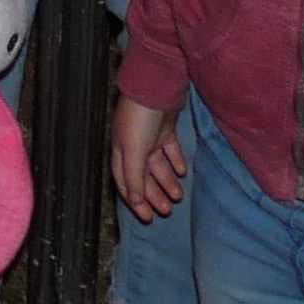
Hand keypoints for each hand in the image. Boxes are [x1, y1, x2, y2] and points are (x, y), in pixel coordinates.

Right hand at [110, 95, 188, 221]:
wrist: (156, 85)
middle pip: (142, 177)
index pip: (125, 182)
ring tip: (178, 196)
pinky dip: (175, 162)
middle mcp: (133, 146)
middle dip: (153, 195)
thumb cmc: (139, 117)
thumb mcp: (133, 150)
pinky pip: (170, 151)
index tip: (147, 217)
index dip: (135, 200)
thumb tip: (134, 200)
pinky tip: (182, 172)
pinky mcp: (164, 129)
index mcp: (121, 151)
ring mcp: (149, 137)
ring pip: (157, 166)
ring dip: (166, 182)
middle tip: (166, 211)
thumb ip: (134, 176)